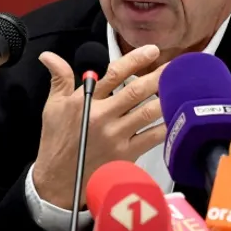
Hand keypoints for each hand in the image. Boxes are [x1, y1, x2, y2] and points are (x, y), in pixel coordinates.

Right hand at [32, 44, 166, 208]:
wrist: (58, 180)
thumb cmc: (57, 141)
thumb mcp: (53, 107)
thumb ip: (59, 78)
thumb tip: (48, 55)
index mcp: (86, 102)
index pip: (114, 74)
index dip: (135, 60)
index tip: (152, 50)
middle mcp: (103, 116)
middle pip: (136, 91)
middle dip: (158, 76)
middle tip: (176, 66)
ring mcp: (116, 136)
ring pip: (148, 112)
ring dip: (166, 98)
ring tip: (181, 87)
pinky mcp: (125, 154)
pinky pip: (152, 137)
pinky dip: (166, 126)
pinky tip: (177, 116)